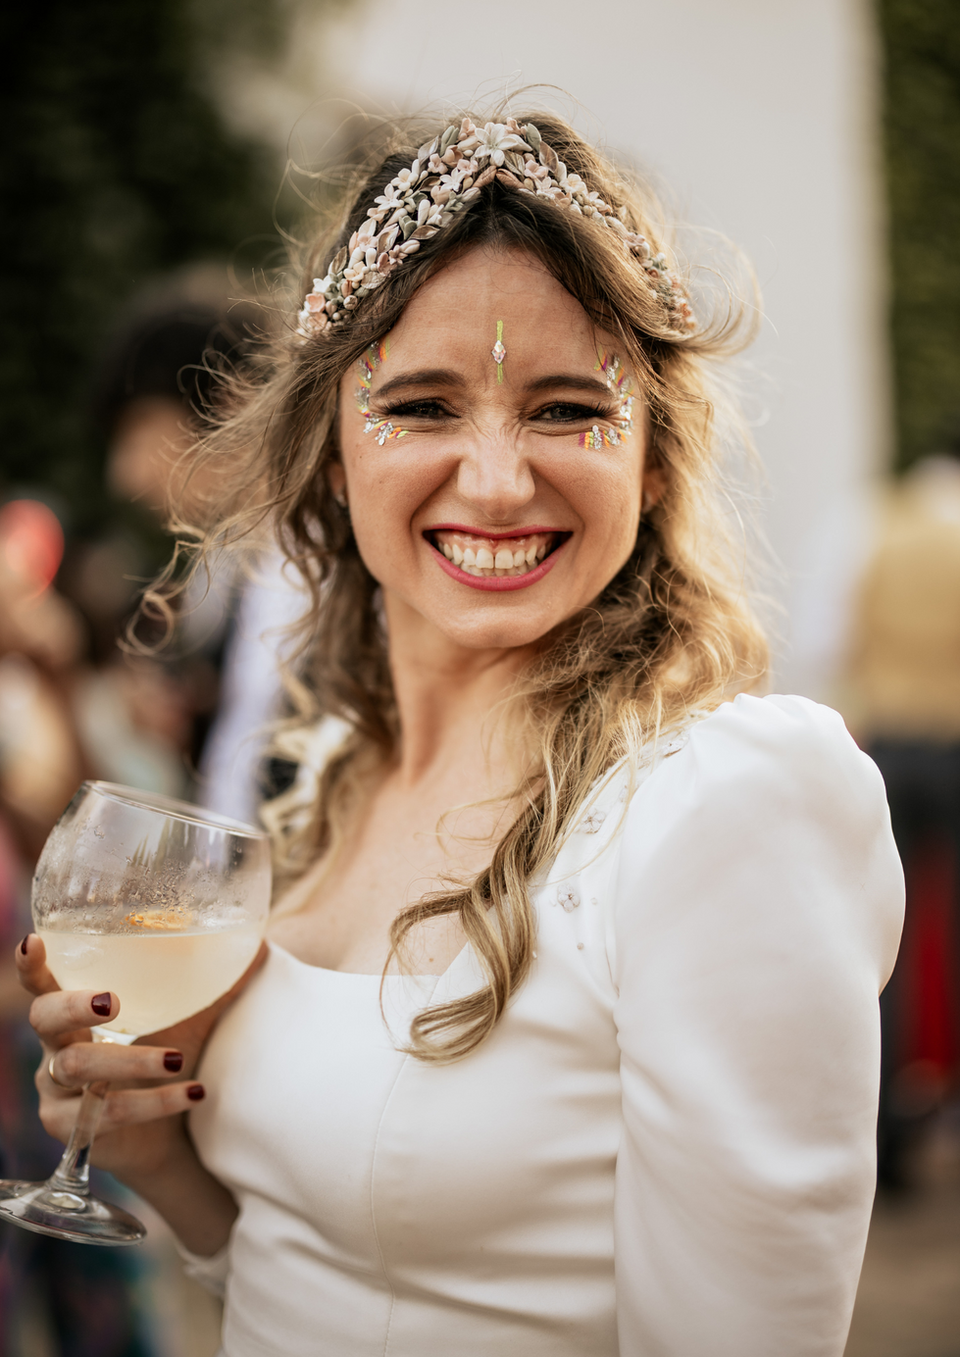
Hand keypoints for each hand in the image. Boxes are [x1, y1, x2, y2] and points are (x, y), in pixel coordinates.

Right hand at [16, 932, 266, 1183]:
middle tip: (113, 1001)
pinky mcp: (71, 1132)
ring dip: (131, 1061)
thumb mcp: (188, 1019)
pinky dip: (154, 1102)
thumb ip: (211, 984)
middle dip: (74, 1006)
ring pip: (78, 1068)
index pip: (45, 985)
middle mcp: (54, 1050)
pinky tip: (195, 1093)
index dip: (33, 966)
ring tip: (178, 1058)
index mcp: (76, 1016)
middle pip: (45, 1021)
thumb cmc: (169, 1060)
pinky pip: (106, 1114)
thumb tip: (260, 944)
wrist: (169, 1137)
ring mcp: (56, 1093)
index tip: (33, 941)